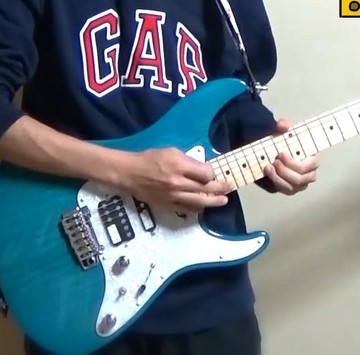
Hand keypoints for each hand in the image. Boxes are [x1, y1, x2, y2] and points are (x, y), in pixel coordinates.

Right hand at [116, 148, 231, 212]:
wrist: (129, 174)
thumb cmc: (150, 159)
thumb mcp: (170, 151)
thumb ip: (188, 160)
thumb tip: (202, 168)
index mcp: (179, 166)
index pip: (205, 173)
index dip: (213, 173)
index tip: (215, 172)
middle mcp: (178, 183)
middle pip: (205, 189)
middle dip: (220, 189)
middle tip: (230, 188)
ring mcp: (174, 196)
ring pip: (199, 202)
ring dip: (214, 202)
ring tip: (223, 201)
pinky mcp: (168, 205)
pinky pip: (188, 208)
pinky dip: (198, 208)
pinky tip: (204, 206)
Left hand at [262, 120, 318, 194]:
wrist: (273, 153)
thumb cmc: (283, 144)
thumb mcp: (282, 132)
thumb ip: (283, 126)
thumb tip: (282, 125)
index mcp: (312, 159)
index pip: (311, 165)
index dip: (295, 163)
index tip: (281, 153)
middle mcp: (309, 174)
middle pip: (301, 179)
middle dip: (285, 171)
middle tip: (274, 161)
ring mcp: (300, 184)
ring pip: (293, 187)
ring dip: (279, 177)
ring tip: (269, 167)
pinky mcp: (290, 189)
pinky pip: (285, 190)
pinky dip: (276, 182)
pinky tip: (268, 173)